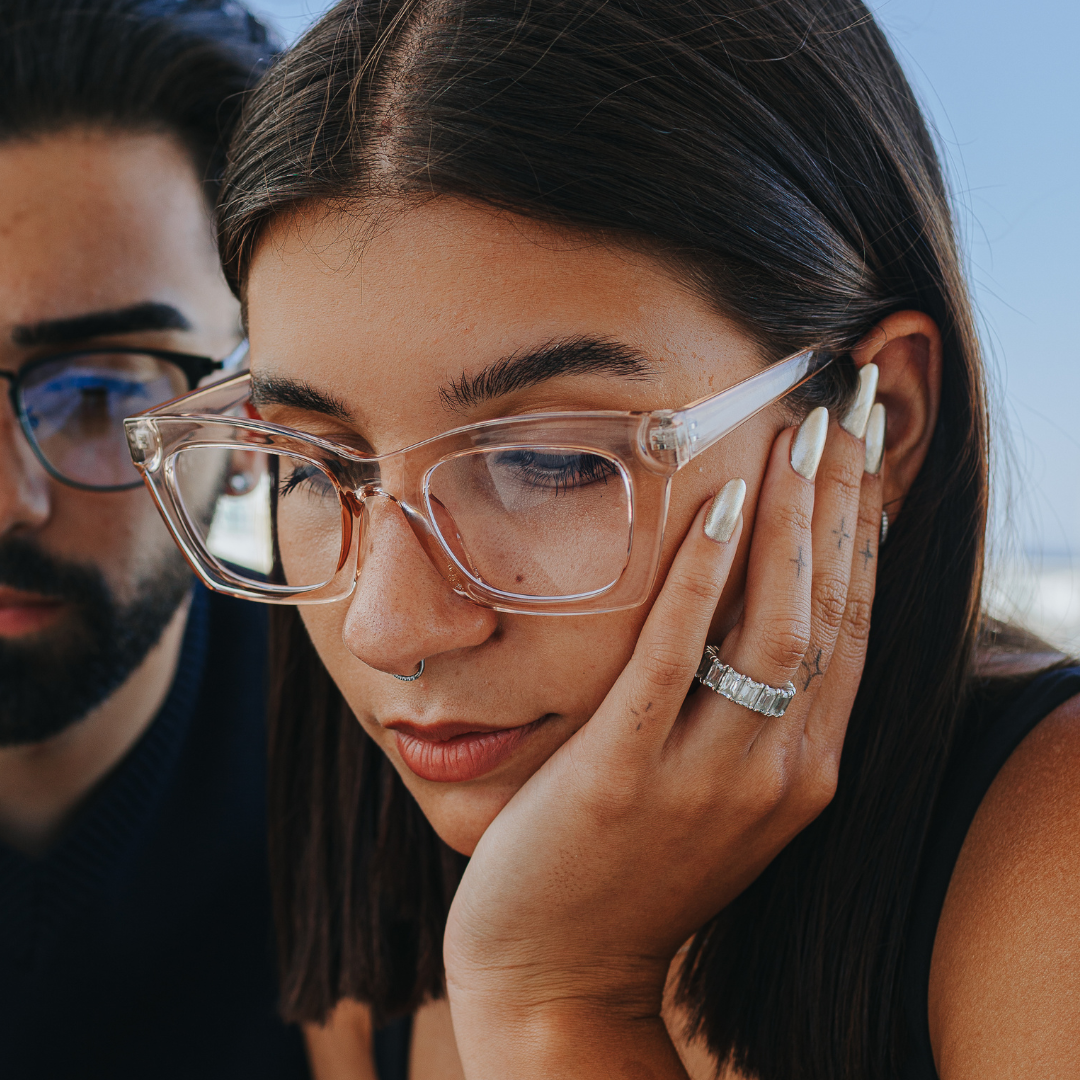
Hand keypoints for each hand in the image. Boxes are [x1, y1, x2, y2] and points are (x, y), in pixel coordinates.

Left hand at [444, 395, 884, 1078]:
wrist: (559, 970)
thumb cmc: (634, 867)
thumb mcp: (717, 791)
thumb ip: (749, 713)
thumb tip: (753, 607)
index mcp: (806, 770)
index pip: (852, 628)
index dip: (863, 533)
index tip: (860, 450)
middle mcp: (779, 773)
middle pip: (829, 612)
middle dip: (839, 501)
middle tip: (840, 407)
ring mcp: (707, 780)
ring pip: (773, 628)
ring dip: (789, 520)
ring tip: (794, 432)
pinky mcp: (625, 779)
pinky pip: (674, 661)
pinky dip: (701, 578)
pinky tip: (714, 504)